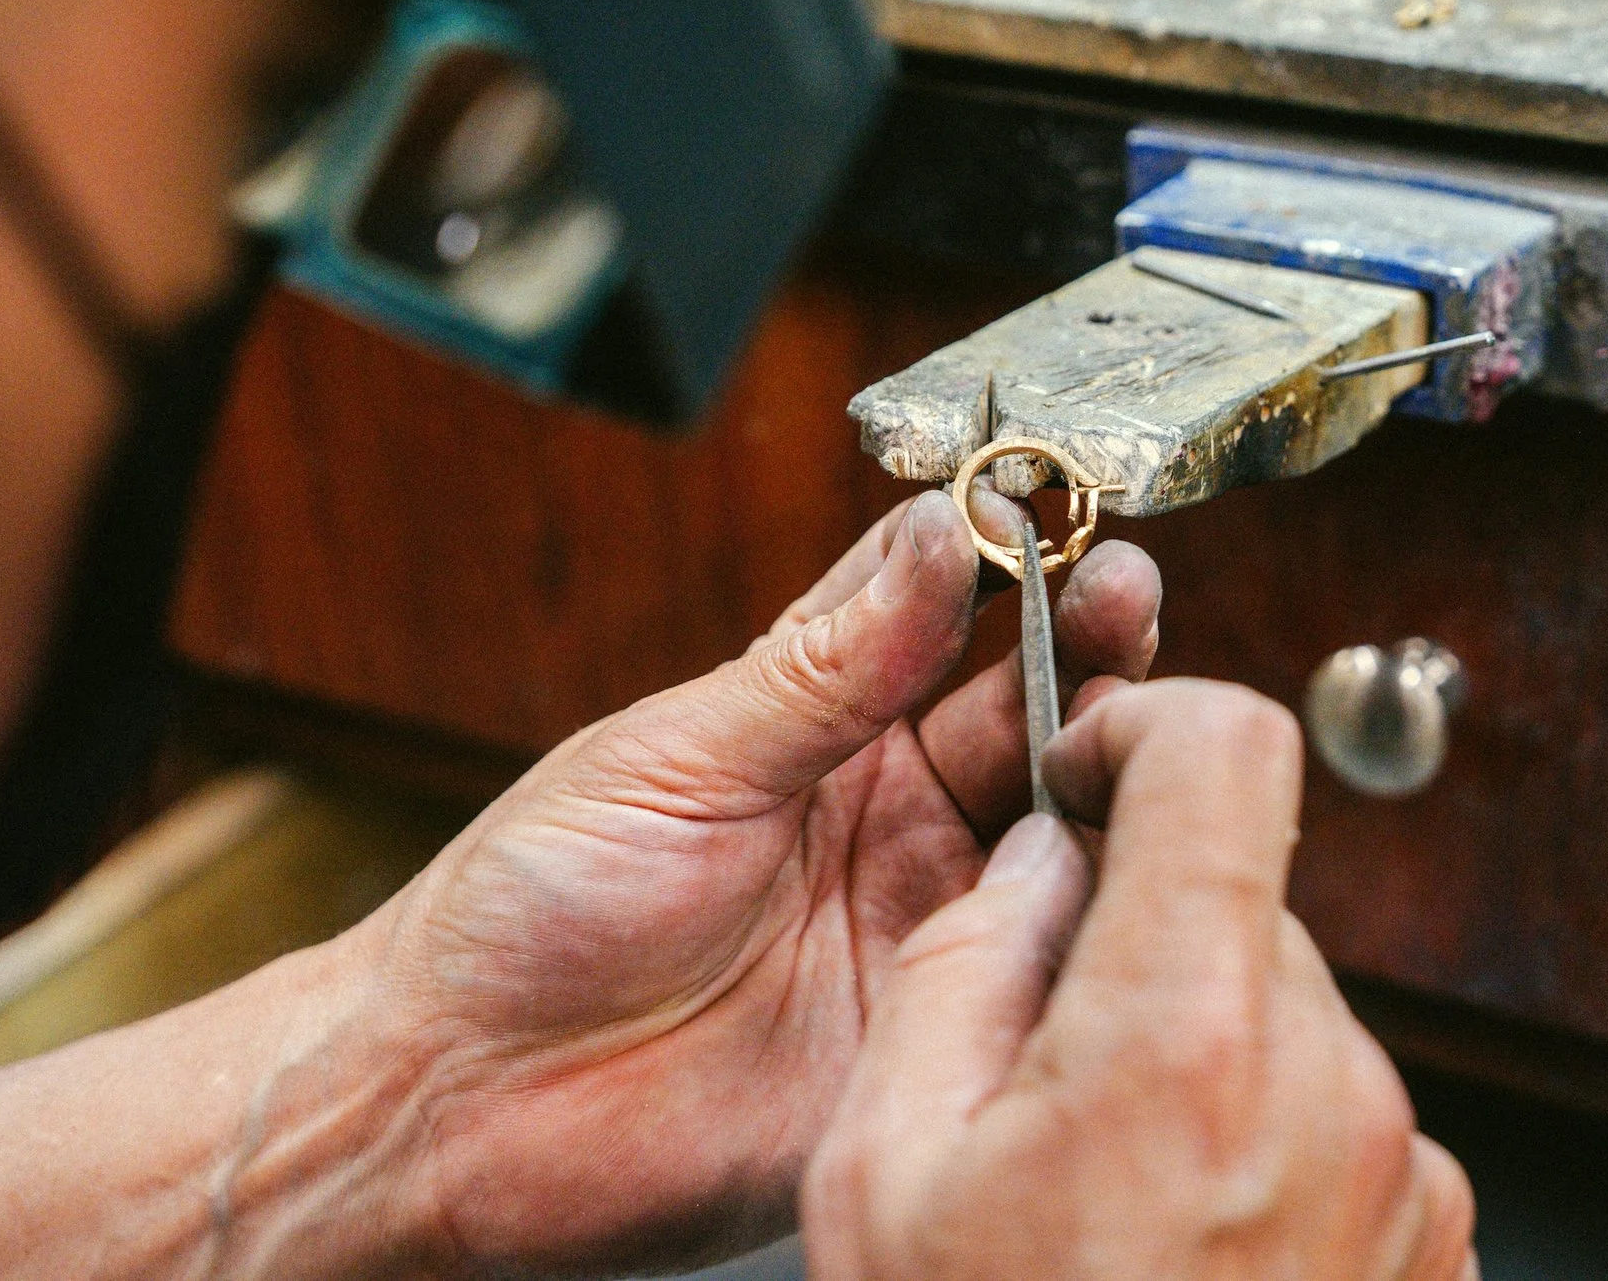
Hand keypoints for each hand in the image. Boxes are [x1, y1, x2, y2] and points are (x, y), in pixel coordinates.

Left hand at [347, 492, 1161, 1272]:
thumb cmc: (530, 910)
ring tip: (1148, 722)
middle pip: (1031, 718)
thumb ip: (826, 664)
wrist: (459, 1099)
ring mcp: (919, 925)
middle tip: (1128, 600)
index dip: (1014, 560)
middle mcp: (890, 819)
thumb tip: (939, 537)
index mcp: (819, 726)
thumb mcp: (681, 758)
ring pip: (1058, 837)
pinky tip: (1124, 870)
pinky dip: (1092, 922)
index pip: (946, 615)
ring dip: (1108, 778)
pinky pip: (1041, 975)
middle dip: (1091, 653)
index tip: (1065, 510)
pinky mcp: (933, 1036)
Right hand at [801, 679, 1476, 1280]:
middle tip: (1046, 1054)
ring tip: (1106, 1192)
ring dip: (1201, 1044)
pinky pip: (1340, 1114)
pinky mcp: (1434, 1240)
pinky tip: (1178, 1243)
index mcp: (1186, 1035)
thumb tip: (1040, 858)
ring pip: (1289, 1008)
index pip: (1229, 749)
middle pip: (1245, 890)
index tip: (1090, 766)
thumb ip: (963, 960)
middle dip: (1143, 927)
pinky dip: (1261, 1134)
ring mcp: (1401, 1170)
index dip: (1144, 724)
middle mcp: (1329, 1084)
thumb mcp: (885, 1169)